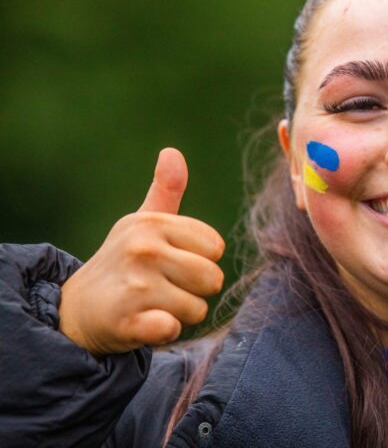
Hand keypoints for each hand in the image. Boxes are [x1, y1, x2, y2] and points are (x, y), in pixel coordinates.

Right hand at [58, 148, 225, 355]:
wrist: (75, 310)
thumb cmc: (122, 263)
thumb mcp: (141, 224)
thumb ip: (165, 191)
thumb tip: (172, 152)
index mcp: (152, 224)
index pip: (215, 247)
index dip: (200, 260)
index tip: (172, 263)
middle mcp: (143, 250)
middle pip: (212, 279)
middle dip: (195, 291)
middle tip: (163, 289)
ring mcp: (135, 287)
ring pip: (197, 309)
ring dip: (180, 314)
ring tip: (151, 305)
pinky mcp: (127, 322)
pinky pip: (173, 329)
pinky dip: (164, 332)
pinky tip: (144, 323)